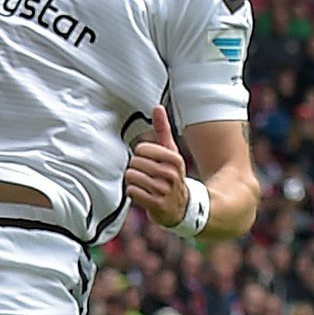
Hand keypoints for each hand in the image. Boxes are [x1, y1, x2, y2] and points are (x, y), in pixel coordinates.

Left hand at [124, 107, 189, 225]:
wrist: (181, 208)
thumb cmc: (171, 175)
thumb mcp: (171, 152)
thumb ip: (163, 129)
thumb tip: (157, 107)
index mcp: (174, 159)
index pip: (142, 148)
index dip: (140, 154)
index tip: (147, 160)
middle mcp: (171, 175)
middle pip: (134, 162)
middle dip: (135, 168)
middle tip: (144, 174)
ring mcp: (164, 191)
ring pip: (132, 177)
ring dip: (133, 181)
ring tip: (143, 184)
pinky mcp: (156, 205)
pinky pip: (132, 192)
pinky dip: (133, 193)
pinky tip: (142, 194)